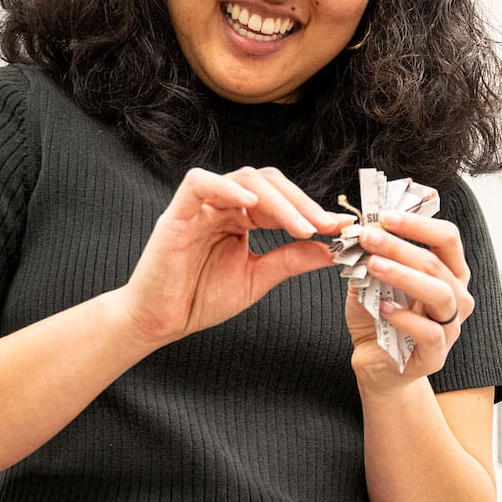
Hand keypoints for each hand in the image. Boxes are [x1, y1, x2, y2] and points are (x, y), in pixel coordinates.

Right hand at [116, 165, 345, 346]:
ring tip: (300, 226)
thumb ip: (291, 260)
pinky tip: (252, 207)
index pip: (282, 200)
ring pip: (243, 179)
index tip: (340, 228)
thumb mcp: (258, 278)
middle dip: (301, 202)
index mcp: (242, 218)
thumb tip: (331, 247)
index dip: (311, 210)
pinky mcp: (177, 213)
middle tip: (325, 226)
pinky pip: (200, 183)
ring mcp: (201, 206)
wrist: (162, 322)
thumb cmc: (200, 298)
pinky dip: (228, 189)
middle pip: (268, 182)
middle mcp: (224, 206)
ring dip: (278, 200)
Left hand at [345, 207, 474, 392]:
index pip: (447, 238)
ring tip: (372, 266)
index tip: (384, 216)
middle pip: (438, 263)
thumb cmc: (379, 318)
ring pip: (440, 294)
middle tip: (368, 237)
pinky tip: (383, 308)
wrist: (375, 362)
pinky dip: (405, 317)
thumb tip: (361, 228)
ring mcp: (450, 327)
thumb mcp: (372, 280)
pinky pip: (430, 332)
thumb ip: (372, 256)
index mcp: (448, 272)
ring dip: (403, 275)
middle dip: (400, 245)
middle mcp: (456, 297)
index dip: (418, 223)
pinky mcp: (436, 355)